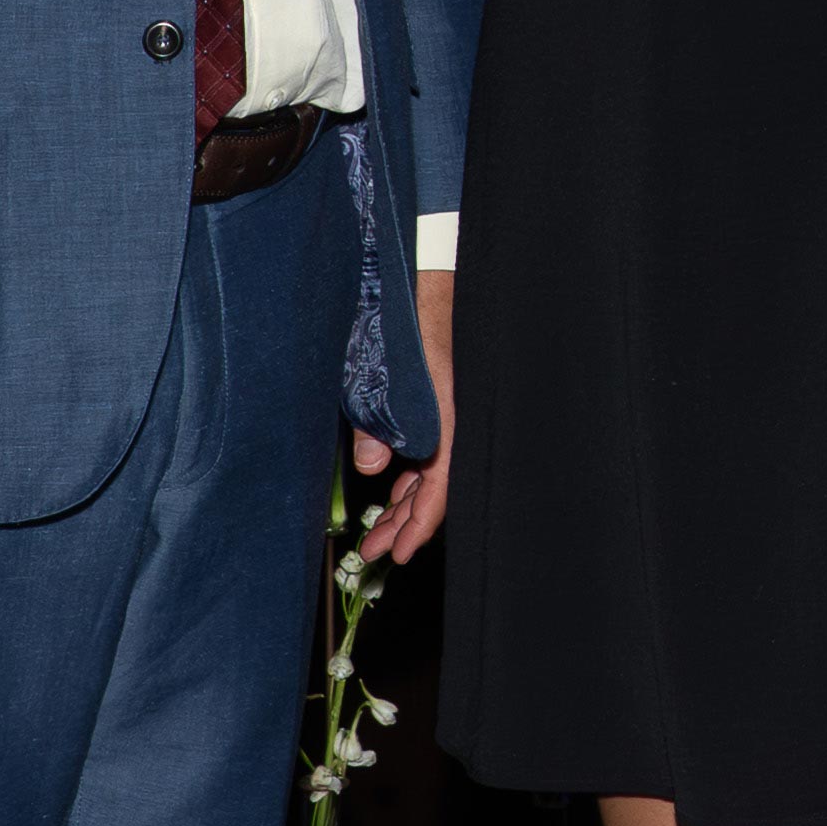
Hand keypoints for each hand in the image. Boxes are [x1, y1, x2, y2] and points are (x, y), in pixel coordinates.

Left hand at [354, 268, 452, 563]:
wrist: (420, 269)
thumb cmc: (402, 314)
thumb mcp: (377, 367)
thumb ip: (376, 420)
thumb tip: (375, 468)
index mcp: (447, 411)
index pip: (441, 484)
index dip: (420, 524)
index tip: (399, 555)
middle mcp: (452, 414)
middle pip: (435, 483)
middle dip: (405, 522)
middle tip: (374, 552)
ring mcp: (445, 406)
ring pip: (430, 466)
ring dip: (403, 500)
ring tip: (377, 530)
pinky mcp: (436, 397)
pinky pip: (428, 445)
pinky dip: (408, 471)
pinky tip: (390, 485)